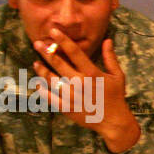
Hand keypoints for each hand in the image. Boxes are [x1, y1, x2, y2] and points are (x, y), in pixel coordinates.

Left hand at [32, 27, 138, 152]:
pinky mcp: (66, 108)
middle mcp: (80, 83)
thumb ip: (110, 58)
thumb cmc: (116, 97)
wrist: (114, 122)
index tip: (52, 31)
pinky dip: (42, 89)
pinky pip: (49, 97)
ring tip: (36, 63)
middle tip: (36, 43)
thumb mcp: (118, 76)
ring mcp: (71, 96)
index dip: (62, 40)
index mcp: (92, 73)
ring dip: (41, 70)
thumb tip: (107, 40)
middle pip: (58, 63)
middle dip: (46, 51)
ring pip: (50, 79)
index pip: (74, 52)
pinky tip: (38, 83)